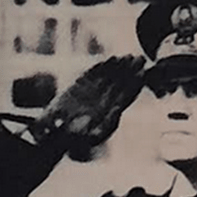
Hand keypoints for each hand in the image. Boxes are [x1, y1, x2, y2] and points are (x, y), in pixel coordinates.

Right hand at [32, 55, 146, 160]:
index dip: (134, 85)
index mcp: (109, 114)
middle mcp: (103, 104)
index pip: (125, 97)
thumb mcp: (92, 135)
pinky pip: (94, 76)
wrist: (54, 133)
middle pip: (121, 85)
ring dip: (120, 67)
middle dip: (131, 72)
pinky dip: (102, 67)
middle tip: (141, 59)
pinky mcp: (80, 88)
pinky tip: (111, 60)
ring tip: (128, 56)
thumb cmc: (74, 140)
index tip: (142, 73)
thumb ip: (107, 124)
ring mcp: (92, 95)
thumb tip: (119, 109)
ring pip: (109, 79)